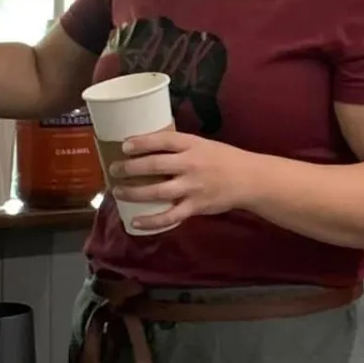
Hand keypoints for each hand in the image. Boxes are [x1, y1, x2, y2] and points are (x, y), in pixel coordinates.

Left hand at [107, 130, 263, 233]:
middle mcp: (190, 165)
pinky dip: (151, 221)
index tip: (124, 146)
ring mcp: (192, 187)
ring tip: (118, 192)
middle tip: (114, 169)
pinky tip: (136, 222)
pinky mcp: (195, 206)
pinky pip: (169, 216)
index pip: (162, 140)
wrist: (249, 179)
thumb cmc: (223, 159)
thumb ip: (179, 147)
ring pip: (157, 191)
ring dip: (134, 192)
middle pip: (155, 165)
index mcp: (192, 145)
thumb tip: (148, 147)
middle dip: (130, 168)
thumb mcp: (202, 144)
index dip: (141, 142)